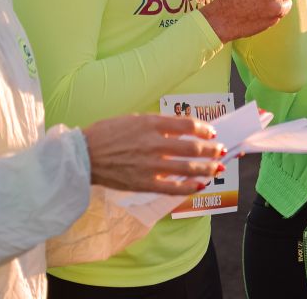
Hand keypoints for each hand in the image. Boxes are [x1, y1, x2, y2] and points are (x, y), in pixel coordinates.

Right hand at [83, 113, 223, 194]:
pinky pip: (173, 188)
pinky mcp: (145, 183)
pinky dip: (189, 187)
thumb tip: (180, 129)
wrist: (85, 154)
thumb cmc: (108, 133)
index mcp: (150, 123)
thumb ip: (157, 124)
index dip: (203, 129)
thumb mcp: (133, 118)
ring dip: (206, 168)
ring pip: (187, 168)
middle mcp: (154, 143)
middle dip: (210, 149)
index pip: (186, 124)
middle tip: (221, 150)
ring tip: (218, 168)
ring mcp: (151, 165)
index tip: (211, 132)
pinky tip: (200, 186)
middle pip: (192, 147)